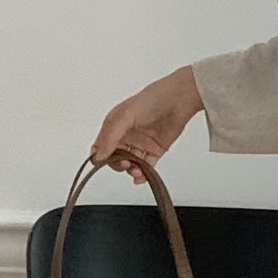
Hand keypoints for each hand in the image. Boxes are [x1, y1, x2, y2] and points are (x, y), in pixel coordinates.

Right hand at [90, 67, 203, 182]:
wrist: (179, 100)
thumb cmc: (152, 100)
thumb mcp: (125, 116)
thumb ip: (110, 137)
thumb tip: (98, 156)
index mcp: (115, 124)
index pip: (102, 145)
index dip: (101, 156)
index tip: (104, 162)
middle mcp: (127, 134)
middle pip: (116, 157)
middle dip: (118, 164)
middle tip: (125, 164)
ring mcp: (141, 143)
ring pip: (131, 163)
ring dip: (131, 170)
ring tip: (135, 171)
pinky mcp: (155, 150)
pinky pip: (146, 166)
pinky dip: (143, 174)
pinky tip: (141, 177)